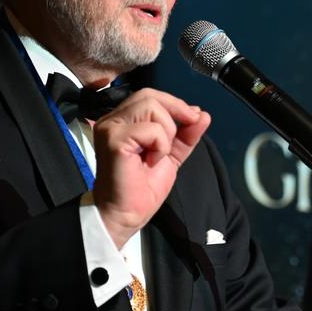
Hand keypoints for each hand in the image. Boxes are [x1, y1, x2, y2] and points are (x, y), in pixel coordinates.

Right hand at [91, 88, 210, 248]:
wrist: (127, 214)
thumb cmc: (141, 188)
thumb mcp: (170, 154)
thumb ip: (185, 133)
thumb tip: (201, 113)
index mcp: (122, 120)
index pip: (150, 95)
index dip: (175, 104)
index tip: (192, 119)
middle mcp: (112, 120)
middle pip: (150, 96)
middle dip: (174, 112)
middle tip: (176, 138)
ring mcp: (110, 128)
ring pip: (151, 107)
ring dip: (166, 133)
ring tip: (156, 155)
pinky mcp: (114, 140)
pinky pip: (151, 129)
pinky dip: (160, 145)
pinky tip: (150, 161)